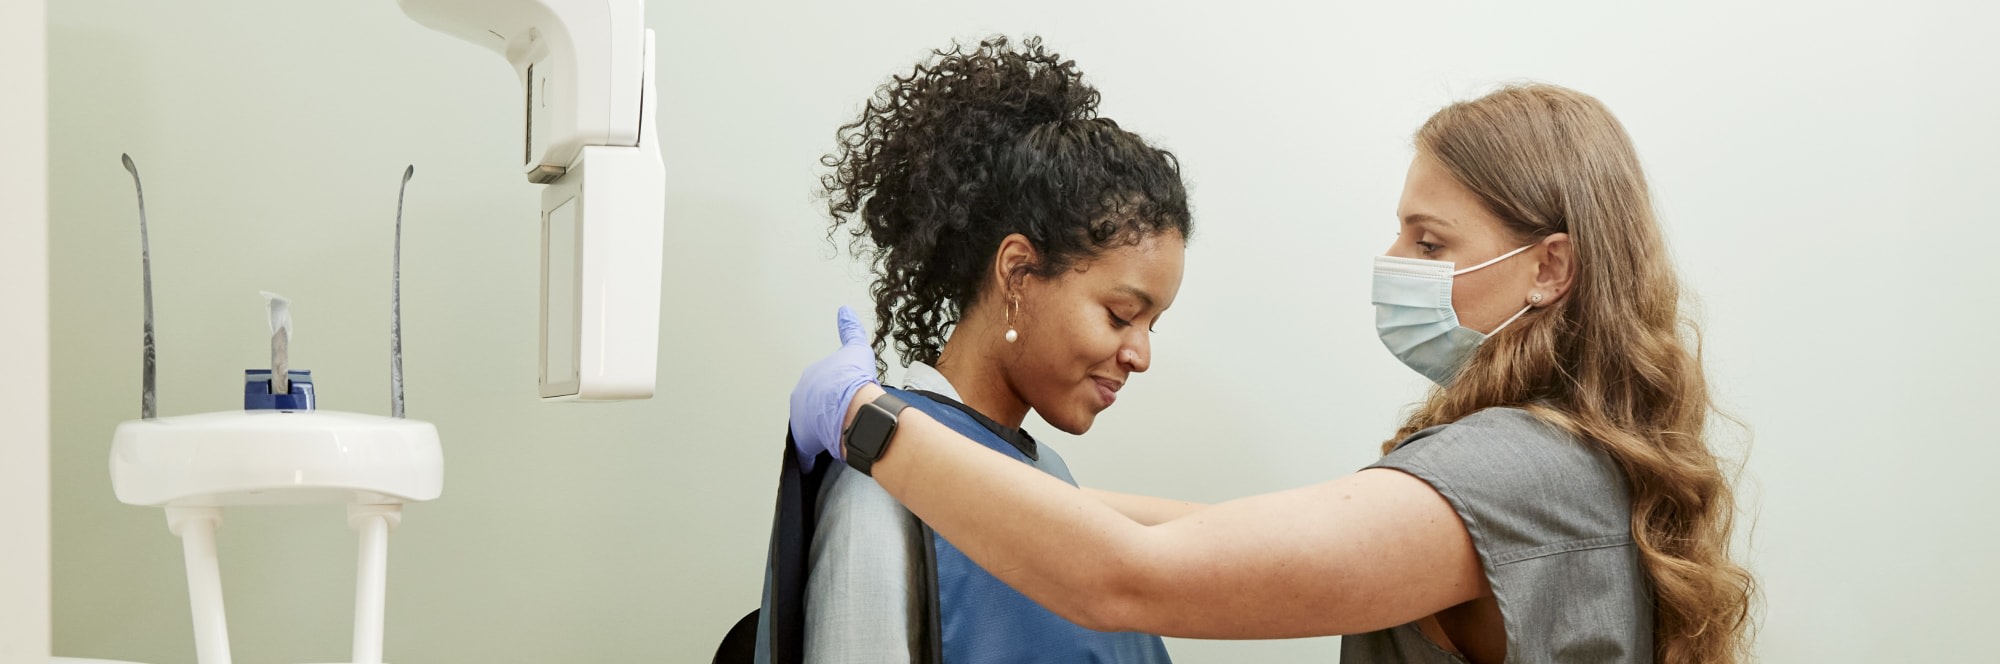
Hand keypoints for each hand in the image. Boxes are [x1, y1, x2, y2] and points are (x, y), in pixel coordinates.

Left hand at [788, 306, 879, 471]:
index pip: (818, 388)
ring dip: (819, 434)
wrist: (853, 403)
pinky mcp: (806, 440)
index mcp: (809, 378)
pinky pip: (806, 452)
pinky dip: (810, 457)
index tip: (841, 400)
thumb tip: (844, 311)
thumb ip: (849, 330)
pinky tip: (814, 462)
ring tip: (836, 438)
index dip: (832, 394)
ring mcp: (801, 419)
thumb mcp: (855, 350)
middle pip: (812, 409)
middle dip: (824, 414)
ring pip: (810, 429)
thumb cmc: (854, 379)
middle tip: (842, 419)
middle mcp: (801, 398)